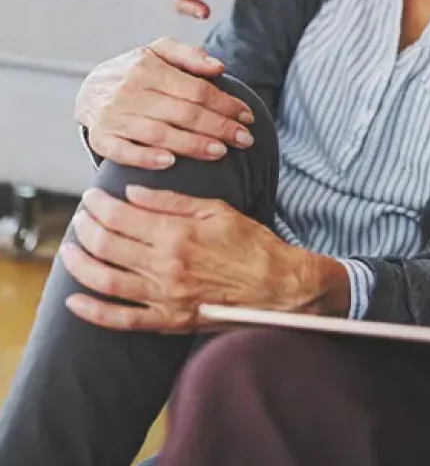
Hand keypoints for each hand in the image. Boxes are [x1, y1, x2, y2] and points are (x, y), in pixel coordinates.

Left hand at [61, 186, 322, 331]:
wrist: (276, 285)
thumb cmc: (250, 243)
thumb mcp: (216, 209)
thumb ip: (171, 201)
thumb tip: (132, 193)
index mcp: (176, 233)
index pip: (121, 217)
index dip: (98, 205)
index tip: (91, 196)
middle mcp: (165, 265)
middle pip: (107, 245)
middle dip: (85, 228)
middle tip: (80, 217)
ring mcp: (165, 296)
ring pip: (105, 280)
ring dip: (80, 264)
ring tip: (69, 250)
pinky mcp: (168, 321)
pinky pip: (122, 320)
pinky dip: (93, 313)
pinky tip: (74, 302)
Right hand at [75, 37, 255, 168]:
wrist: (87, 90)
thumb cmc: (134, 72)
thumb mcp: (158, 52)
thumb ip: (189, 55)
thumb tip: (219, 67)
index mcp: (148, 68)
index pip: (196, 89)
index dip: (225, 104)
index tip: (247, 117)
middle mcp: (130, 91)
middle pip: (184, 113)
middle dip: (219, 127)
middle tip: (245, 140)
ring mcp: (114, 116)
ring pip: (160, 134)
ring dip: (193, 145)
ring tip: (220, 152)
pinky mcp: (101, 138)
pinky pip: (124, 152)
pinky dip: (146, 158)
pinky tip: (171, 163)